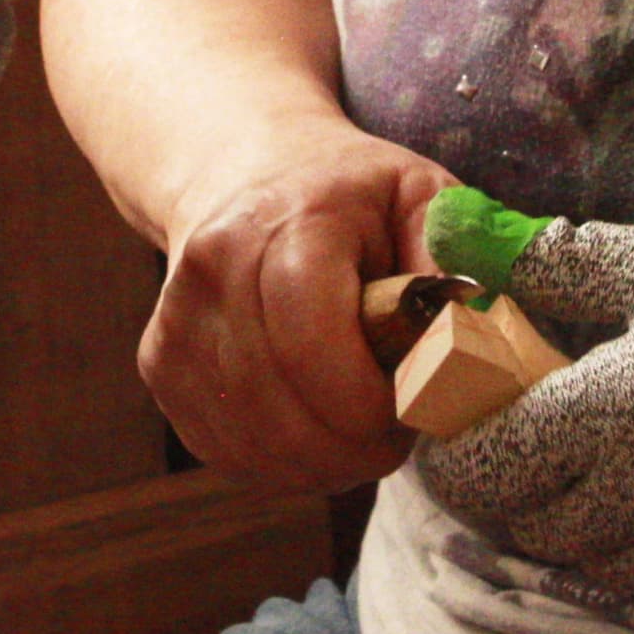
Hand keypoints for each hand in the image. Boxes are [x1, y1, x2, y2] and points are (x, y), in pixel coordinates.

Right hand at [143, 125, 452, 492]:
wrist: (240, 169)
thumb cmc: (350, 195)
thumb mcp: (420, 196)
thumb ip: (454, 262)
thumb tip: (473, 343)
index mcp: (286, 221)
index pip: (312, 343)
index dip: (368, 402)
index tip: (410, 409)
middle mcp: (213, 269)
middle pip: (284, 411)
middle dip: (356, 447)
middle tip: (397, 433)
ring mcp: (176, 320)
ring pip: (254, 446)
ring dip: (322, 464)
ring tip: (359, 429)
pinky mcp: (160, 365)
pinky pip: (226, 454)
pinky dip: (281, 464)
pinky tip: (314, 427)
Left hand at [410, 218, 633, 633]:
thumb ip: (564, 265)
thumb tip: (455, 235)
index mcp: (615, 420)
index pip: (478, 468)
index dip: (458, 443)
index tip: (474, 412)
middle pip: (528, 522)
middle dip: (527, 475)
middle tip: (571, 418)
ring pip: (596, 560)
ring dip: (600, 514)